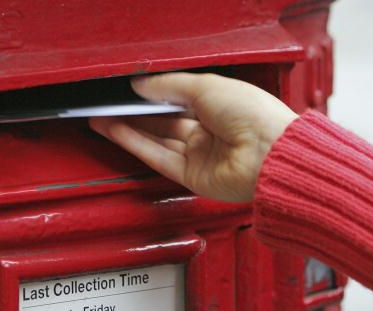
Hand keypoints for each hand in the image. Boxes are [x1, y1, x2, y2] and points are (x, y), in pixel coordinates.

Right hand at [89, 73, 296, 201]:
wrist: (270, 153)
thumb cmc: (253, 116)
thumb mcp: (207, 87)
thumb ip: (170, 86)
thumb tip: (142, 84)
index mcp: (220, 107)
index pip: (179, 100)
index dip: (153, 95)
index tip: (129, 89)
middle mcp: (210, 132)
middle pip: (164, 122)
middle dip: (135, 114)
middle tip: (109, 105)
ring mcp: (200, 155)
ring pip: (157, 140)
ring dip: (128, 129)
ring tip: (102, 118)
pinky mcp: (192, 176)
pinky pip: (158, 158)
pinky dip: (136, 144)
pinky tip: (117, 131)